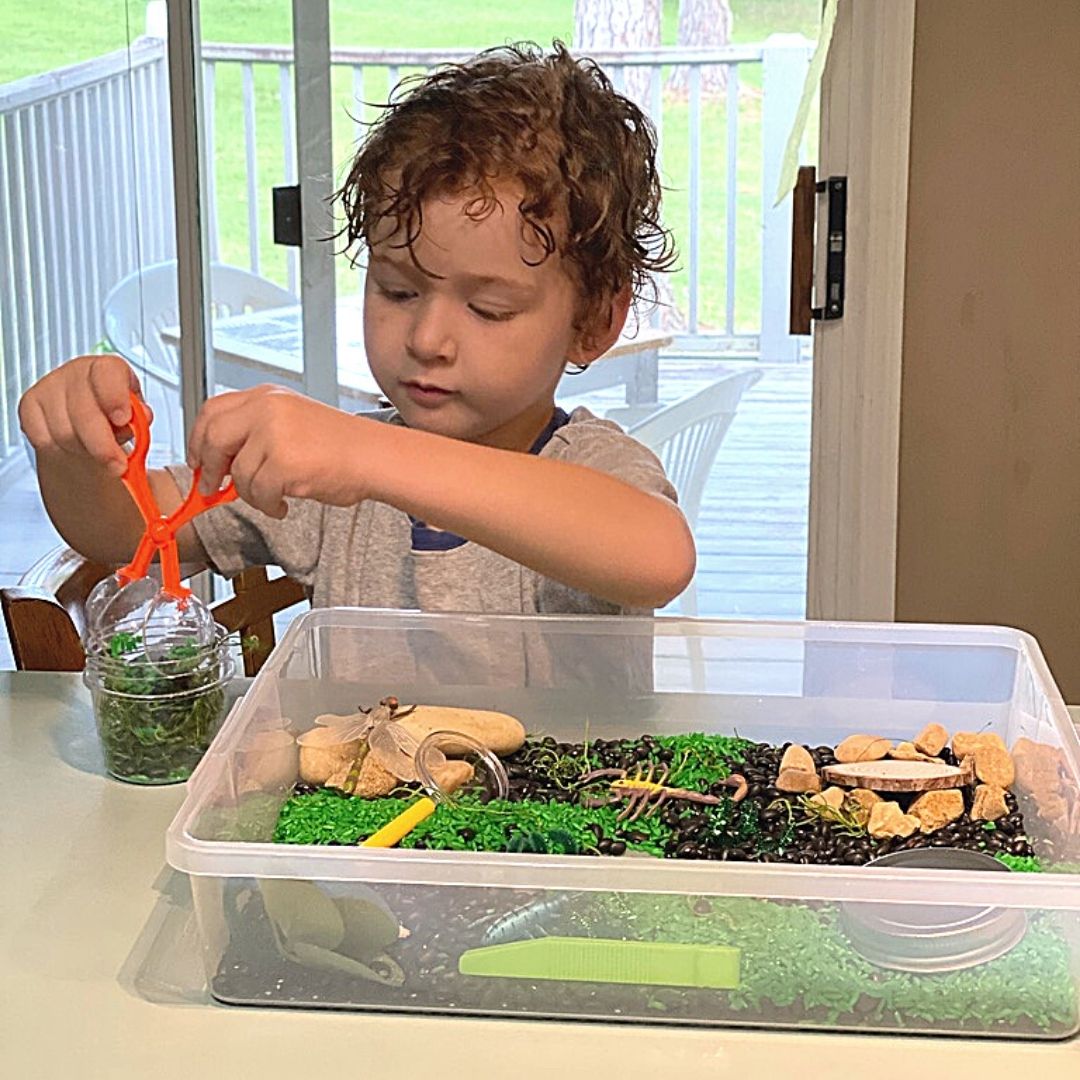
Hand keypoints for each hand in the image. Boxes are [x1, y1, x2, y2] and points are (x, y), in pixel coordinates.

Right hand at [18, 354, 147, 476]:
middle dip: (103, 446)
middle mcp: (77, 372)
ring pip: (64, 432)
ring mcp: (50, 387)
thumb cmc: (116, 416)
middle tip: (118, 465)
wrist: (90, 425)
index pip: (108, 373)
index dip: (115, 398)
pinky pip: (43, 439)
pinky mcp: (29, 405)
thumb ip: (141, 417)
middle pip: (84, 413)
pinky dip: (61, 451)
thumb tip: (143, 417)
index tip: (123, 420)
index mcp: (108, 369)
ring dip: (84, 450)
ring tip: (96, 450)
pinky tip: (75, 446)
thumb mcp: (136, 416)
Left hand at [186, 385, 368, 517]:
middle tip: (213, 487)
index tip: (197, 459)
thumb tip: (220, 459)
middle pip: (213, 437)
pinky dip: (268, 505)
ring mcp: (275, 434)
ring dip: (251, 494)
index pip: (212, 410)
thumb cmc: (342, 446)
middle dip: (209, 468)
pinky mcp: (284, 463)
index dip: (197, 438)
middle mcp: (268, 409)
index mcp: (267, 396)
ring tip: (273, 496)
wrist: (374, 457)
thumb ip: (255, 430)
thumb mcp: (293, 421)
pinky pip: (258, 493)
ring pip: (238, 473)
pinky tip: (283, 503)